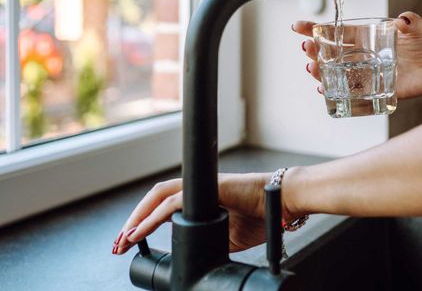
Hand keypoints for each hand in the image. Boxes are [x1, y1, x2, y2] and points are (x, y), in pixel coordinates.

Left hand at [112, 173, 287, 254]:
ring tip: (123, 240)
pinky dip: (153, 218)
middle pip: (154, 199)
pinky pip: (174, 202)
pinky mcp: (209, 189)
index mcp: (198, 199)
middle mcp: (196, 189)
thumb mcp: (224, 237)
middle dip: (132, 222)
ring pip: (158, 197)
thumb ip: (202, 239)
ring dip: (137, 218)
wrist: (282, 204)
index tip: (129, 243)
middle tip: (117, 245)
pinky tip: (140, 232)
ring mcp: (202, 188)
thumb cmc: (259, 215)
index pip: (162, 206)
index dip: (143, 222)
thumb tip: (185, 254)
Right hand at [293, 12, 421, 97]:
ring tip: (311, 69)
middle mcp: (361, 54)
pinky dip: (335, 90)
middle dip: (314, 50)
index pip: (337, 32)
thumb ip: (410, 22)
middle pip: (331, 52)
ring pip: (335, 71)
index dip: (317, 28)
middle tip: (305, 48)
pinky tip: (324, 88)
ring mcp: (365, 72)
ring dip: (320, 70)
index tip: (299, 27)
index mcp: (366, 36)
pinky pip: (349, 90)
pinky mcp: (372, 88)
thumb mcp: (417, 29)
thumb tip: (404, 19)